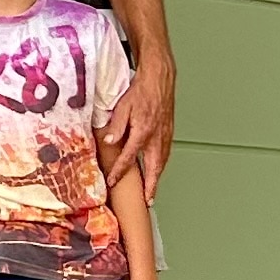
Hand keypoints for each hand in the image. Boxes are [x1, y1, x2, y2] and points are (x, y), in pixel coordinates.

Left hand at [105, 52, 179, 199]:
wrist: (159, 79)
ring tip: (152, 190)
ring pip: (163, 162)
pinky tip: (158, 168)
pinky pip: (166, 153)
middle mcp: (157, 137)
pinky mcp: (169, 132)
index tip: (114, 181)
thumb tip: (109, 142)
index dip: (120, 171)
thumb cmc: (141, 91)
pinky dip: (162, 165)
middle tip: (148, 200)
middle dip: (151, 186)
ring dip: (158, 177)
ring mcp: (165, 135)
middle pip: (154, 168)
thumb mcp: (122, 106)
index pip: (129, 158)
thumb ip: (116, 126)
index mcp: (143, 131)